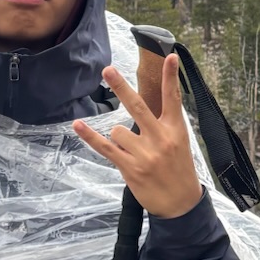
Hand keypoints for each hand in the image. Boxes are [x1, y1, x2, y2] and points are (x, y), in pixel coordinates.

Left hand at [71, 54, 202, 220]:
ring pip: (118, 130)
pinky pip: (105, 147)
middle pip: (138, 106)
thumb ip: (163, 125)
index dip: (171, 77)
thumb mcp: (180, 143)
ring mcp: (144, 153)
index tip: (170, 56)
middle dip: (121, 87)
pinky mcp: (130, 167)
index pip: (173, 98)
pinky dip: (90, 136)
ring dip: (120, 137)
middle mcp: (160, 138)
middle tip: (107, 70)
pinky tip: (78, 124)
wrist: (181, 204)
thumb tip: (140, 109)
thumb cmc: (179, 170)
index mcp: (175, 130)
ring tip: (133, 151)